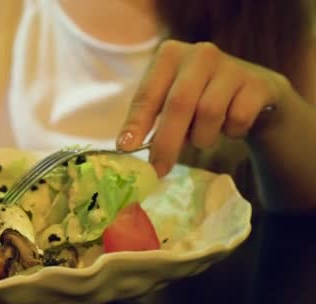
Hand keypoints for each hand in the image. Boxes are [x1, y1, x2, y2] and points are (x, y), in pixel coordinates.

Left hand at [117, 39, 291, 176]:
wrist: (254, 94)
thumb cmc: (201, 100)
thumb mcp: (172, 103)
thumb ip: (152, 120)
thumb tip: (128, 148)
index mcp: (169, 56)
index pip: (148, 93)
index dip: (136, 122)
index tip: (126, 147)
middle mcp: (199, 54)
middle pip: (178, 104)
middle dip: (166, 142)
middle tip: (158, 169)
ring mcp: (231, 65)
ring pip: (209, 113)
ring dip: (202, 137)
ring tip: (203, 136)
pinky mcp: (257, 83)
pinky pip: (238, 118)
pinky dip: (231, 132)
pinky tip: (231, 127)